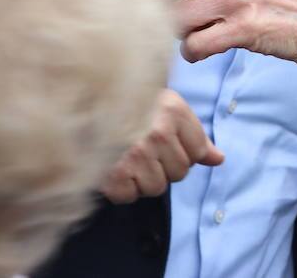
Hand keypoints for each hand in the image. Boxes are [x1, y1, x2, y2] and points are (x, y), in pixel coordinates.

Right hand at [100, 89, 223, 203]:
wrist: (78, 100)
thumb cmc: (125, 104)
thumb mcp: (164, 107)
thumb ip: (193, 134)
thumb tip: (218, 159)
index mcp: (173, 111)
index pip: (198, 151)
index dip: (183, 153)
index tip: (164, 145)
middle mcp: (158, 132)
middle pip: (180, 172)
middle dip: (164, 167)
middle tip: (142, 151)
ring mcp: (136, 154)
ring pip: (156, 187)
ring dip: (142, 179)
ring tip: (127, 159)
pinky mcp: (114, 174)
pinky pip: (128, 196)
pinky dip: (121, 189)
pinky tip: (113, 169)